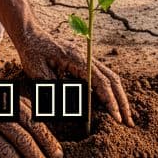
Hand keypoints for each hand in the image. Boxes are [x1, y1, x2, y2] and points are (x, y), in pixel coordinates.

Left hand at [17, 28, 132, 126]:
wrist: (29, 34)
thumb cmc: (32, 52)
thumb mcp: (38, 73)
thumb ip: (54, 90)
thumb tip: (70, 109)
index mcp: (77, 59)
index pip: (101, 83)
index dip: (110, 102)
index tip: (117, 118)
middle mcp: (86, 57)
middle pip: (112, 80)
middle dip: (122, 102)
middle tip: (128, 123)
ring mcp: (86, 58)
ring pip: (110, 77)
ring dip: (118, 96)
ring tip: (123, 116)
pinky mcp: (83, 61)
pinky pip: (102, 76)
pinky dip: (109, 90)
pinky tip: (110, 103)